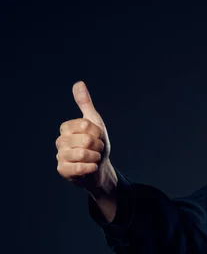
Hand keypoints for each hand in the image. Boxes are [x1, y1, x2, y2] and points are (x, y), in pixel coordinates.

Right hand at [56, 81, 116, 195]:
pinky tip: (91, 167)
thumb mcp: (95, 123)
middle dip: (98, 146)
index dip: (97, 132)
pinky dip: (91, 167)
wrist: (99, 168)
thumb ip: (85, 104)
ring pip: (83, 154)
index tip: (97, 136)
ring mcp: (60, 156)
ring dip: (95, 157)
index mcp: (66, 127)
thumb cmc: (96, 145)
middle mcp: (60, 141)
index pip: (86, 125)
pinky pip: (80, 167)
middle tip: (96, 149)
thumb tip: (78, 83)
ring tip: (93, 158)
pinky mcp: (63, 170)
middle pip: (86, 140)